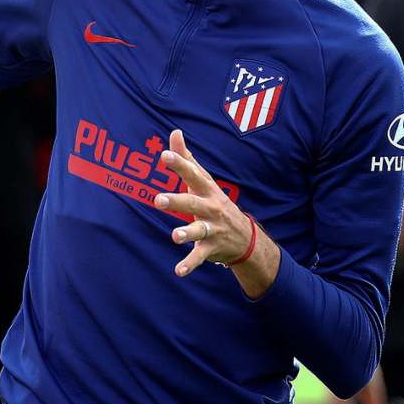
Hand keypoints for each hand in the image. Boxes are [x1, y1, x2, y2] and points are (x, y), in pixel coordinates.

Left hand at [152, 129, 255, 275]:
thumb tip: (175, 132)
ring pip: (199, 230)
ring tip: (174, 236)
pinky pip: (200, 256)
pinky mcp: (211, 249)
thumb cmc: (215, 202)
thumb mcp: (204, 180)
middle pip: (193, 203)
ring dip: (187, 233)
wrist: (245, 237)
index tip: (164, 155)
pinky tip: (179, 271)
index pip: (192, 174)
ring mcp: (212, 229)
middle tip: (158, 200)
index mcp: (206, 189)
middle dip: (177, 201)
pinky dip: (190, 264)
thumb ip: (187, 158)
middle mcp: (210, 208)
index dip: (179, 164)